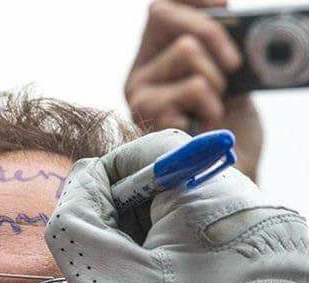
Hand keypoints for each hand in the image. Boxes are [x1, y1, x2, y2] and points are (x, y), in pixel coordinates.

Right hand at [125, 0, 262, 179]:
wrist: (223, 177)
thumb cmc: (225, 131)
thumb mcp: (227, 77)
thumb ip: (219, 47)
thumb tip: (223, 9)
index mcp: (154, 58)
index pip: (160, 7)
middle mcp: (139, 72)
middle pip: (162, 14)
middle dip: (209, 31)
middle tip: (232, 67)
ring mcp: (138, 93)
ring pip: (184, 50)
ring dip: (215, 79)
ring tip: (213, 110)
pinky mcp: (146, 114)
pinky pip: (192, 86)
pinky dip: (212, 106)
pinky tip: (204, 126)